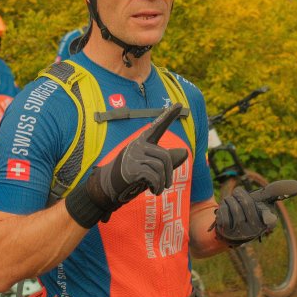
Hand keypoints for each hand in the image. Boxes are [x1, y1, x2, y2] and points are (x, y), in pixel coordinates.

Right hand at [64, 104, 188, 227]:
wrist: (110, 187)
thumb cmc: (133, 174)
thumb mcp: (151, 165)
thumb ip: (167, 159)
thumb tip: (186, 153)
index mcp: (143, 141)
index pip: (158, 127)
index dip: (168, 116)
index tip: (180, 105)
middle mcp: (138, 145)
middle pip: (164, 156)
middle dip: (169, 173)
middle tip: (168, 185)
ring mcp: (134, 155)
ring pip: (160, 167)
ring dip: (163, 182)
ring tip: (159, 190)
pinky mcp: (132, 168)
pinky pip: (154, 176)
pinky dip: (157, 186)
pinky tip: (154, 192)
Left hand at [212, 180, 296, 245]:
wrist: (230, 228)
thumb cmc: (249, 211)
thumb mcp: (262, 200)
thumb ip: (275, 192)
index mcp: (267, 222)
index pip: (270, 219)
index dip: (268, 217)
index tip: (268, 219)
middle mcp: (256, 230)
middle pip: (246, 204)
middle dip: (239, 194)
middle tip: (237, 192)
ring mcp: (242, 234)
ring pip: (234, 208)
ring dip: (229, 200)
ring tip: (230, 201)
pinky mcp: (228, 235)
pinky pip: (223, 214)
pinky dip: (222, 208)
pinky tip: (224, 212)